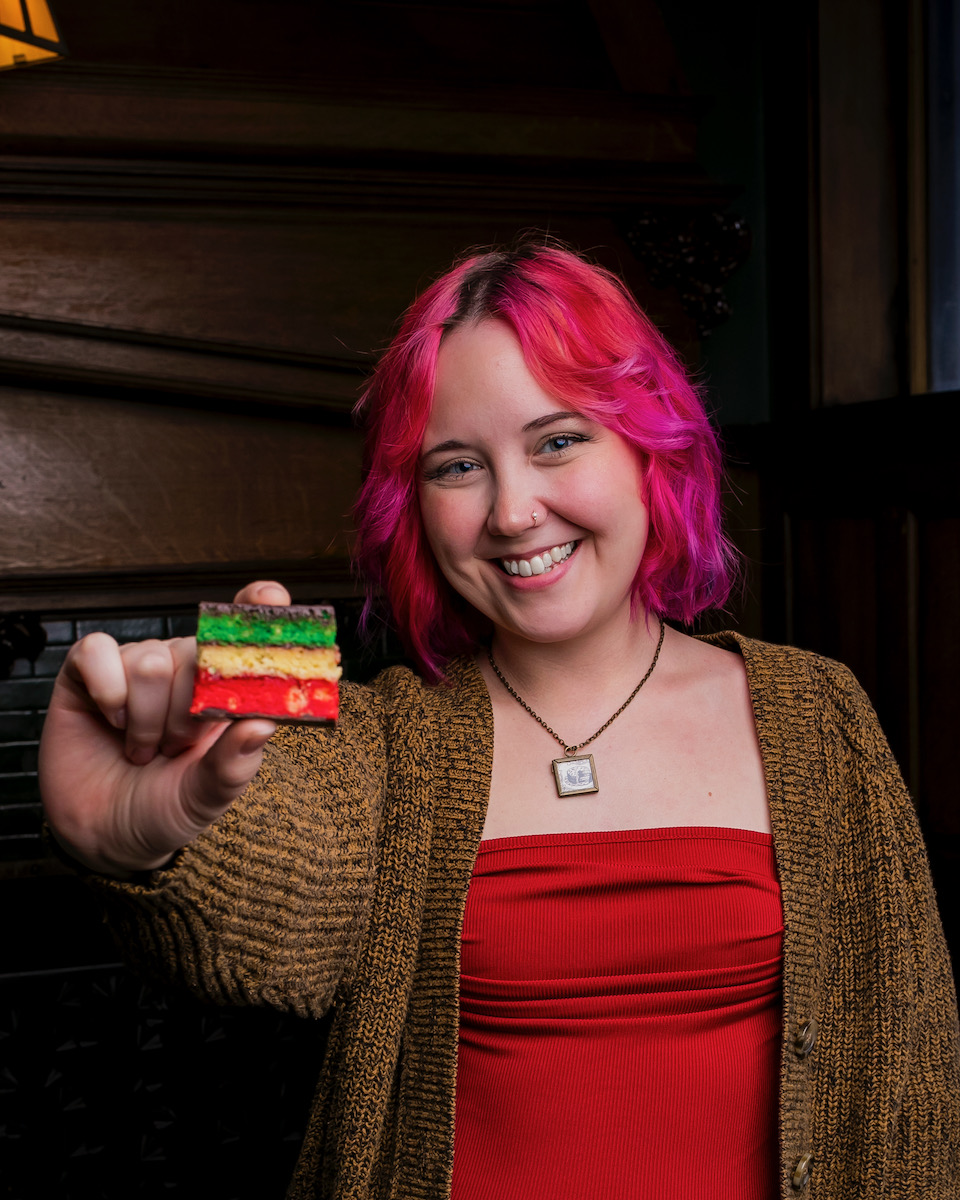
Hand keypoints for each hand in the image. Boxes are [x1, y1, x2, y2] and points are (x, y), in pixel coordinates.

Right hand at [39, 581, 290, 877]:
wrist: (106, 837)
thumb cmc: (166, 809)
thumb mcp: (209, 795)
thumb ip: (235, 763)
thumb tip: (263, 724)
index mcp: (222, 689)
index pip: (244, 632)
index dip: (258, 608)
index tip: (271, 598)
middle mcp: (182, 669)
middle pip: (194, 649)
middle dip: (187, 708)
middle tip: (177, 748)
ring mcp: (135, 667)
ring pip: (150, 658)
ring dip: (147, 716)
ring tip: (144, 747)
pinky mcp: (87, 672)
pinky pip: (97, 651)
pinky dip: (107, 689)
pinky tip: (112, 719)